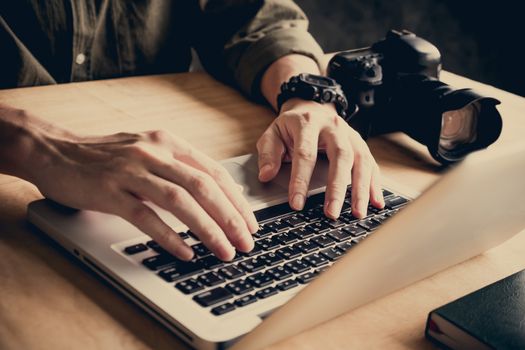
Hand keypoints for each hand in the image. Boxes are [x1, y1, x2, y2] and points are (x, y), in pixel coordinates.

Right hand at [16, 117, 257, 260]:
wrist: (53, 150)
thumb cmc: (104, 155)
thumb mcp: (148, 151)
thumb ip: (179, 167)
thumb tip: (216, 192)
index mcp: (167, 143)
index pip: (214, 172)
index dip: (236, 199)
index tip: (250, 221)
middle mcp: (154, 154)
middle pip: (204, 188)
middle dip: (231, 218)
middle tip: (246, 241)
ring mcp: (132, 172)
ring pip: (181, 202)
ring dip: (208, 230)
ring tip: (224, 251)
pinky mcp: (110, 192)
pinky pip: (146, 217)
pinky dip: (170, 236)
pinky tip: (186, 252)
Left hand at [256, 99, 383, 218]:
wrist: (311, 107)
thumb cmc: (291, 126)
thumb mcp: (272, 134)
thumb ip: (268, 153)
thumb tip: (266, 175)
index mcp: (308, 123)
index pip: (305, 154)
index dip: (300, 180)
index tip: (297, 203)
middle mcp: (334, 127)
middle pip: (341, 156)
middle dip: (337, 187)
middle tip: (331, 212)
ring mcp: (351, 135)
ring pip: (361, 161)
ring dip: (361, 189)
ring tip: (357, 213)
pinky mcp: (361, 145)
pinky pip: (371, 164)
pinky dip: (375, 184)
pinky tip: (376, 202)